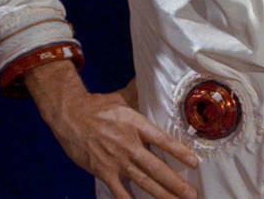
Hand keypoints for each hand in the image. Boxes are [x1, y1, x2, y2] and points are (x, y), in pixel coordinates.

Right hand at [25, 60, 198, 198]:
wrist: (69, 116)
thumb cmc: (98, 106)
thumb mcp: (123, 96)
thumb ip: (140, 92)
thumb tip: (151, 77)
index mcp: (136, 125)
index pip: (162, 141)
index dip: (179, 152)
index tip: (194, 162)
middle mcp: (129, 145)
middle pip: (156, 167)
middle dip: (175, 183)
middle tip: (192, 194)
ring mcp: (116, 161)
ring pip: (142, 181)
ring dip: (160, 194)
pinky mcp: (102, 171)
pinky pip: (118, 191)